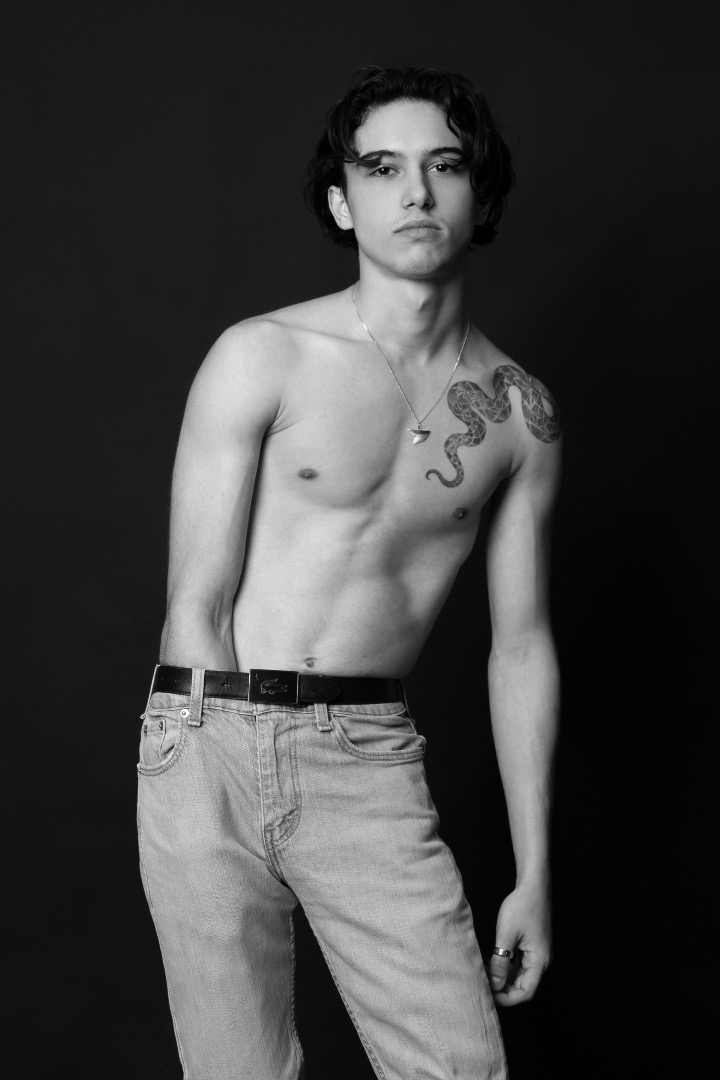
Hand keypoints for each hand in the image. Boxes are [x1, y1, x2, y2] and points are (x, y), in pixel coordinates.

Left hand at [488, 881, 551, 1005]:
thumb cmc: (522, 905)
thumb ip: (500, 961)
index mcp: (540, 960)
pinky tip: (493, 960)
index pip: (526, 992)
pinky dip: (507, 965)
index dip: (508, 998)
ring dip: (504, 976)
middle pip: (523, 985)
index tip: (490, 994)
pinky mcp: (532, 946)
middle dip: (503, 987)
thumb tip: (494, 984)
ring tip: (485, 970)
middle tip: (483, 981)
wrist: (533, 885)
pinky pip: (520, 963)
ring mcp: (538, 953)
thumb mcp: (506, 934)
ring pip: (520, 975)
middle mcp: (542, 960)